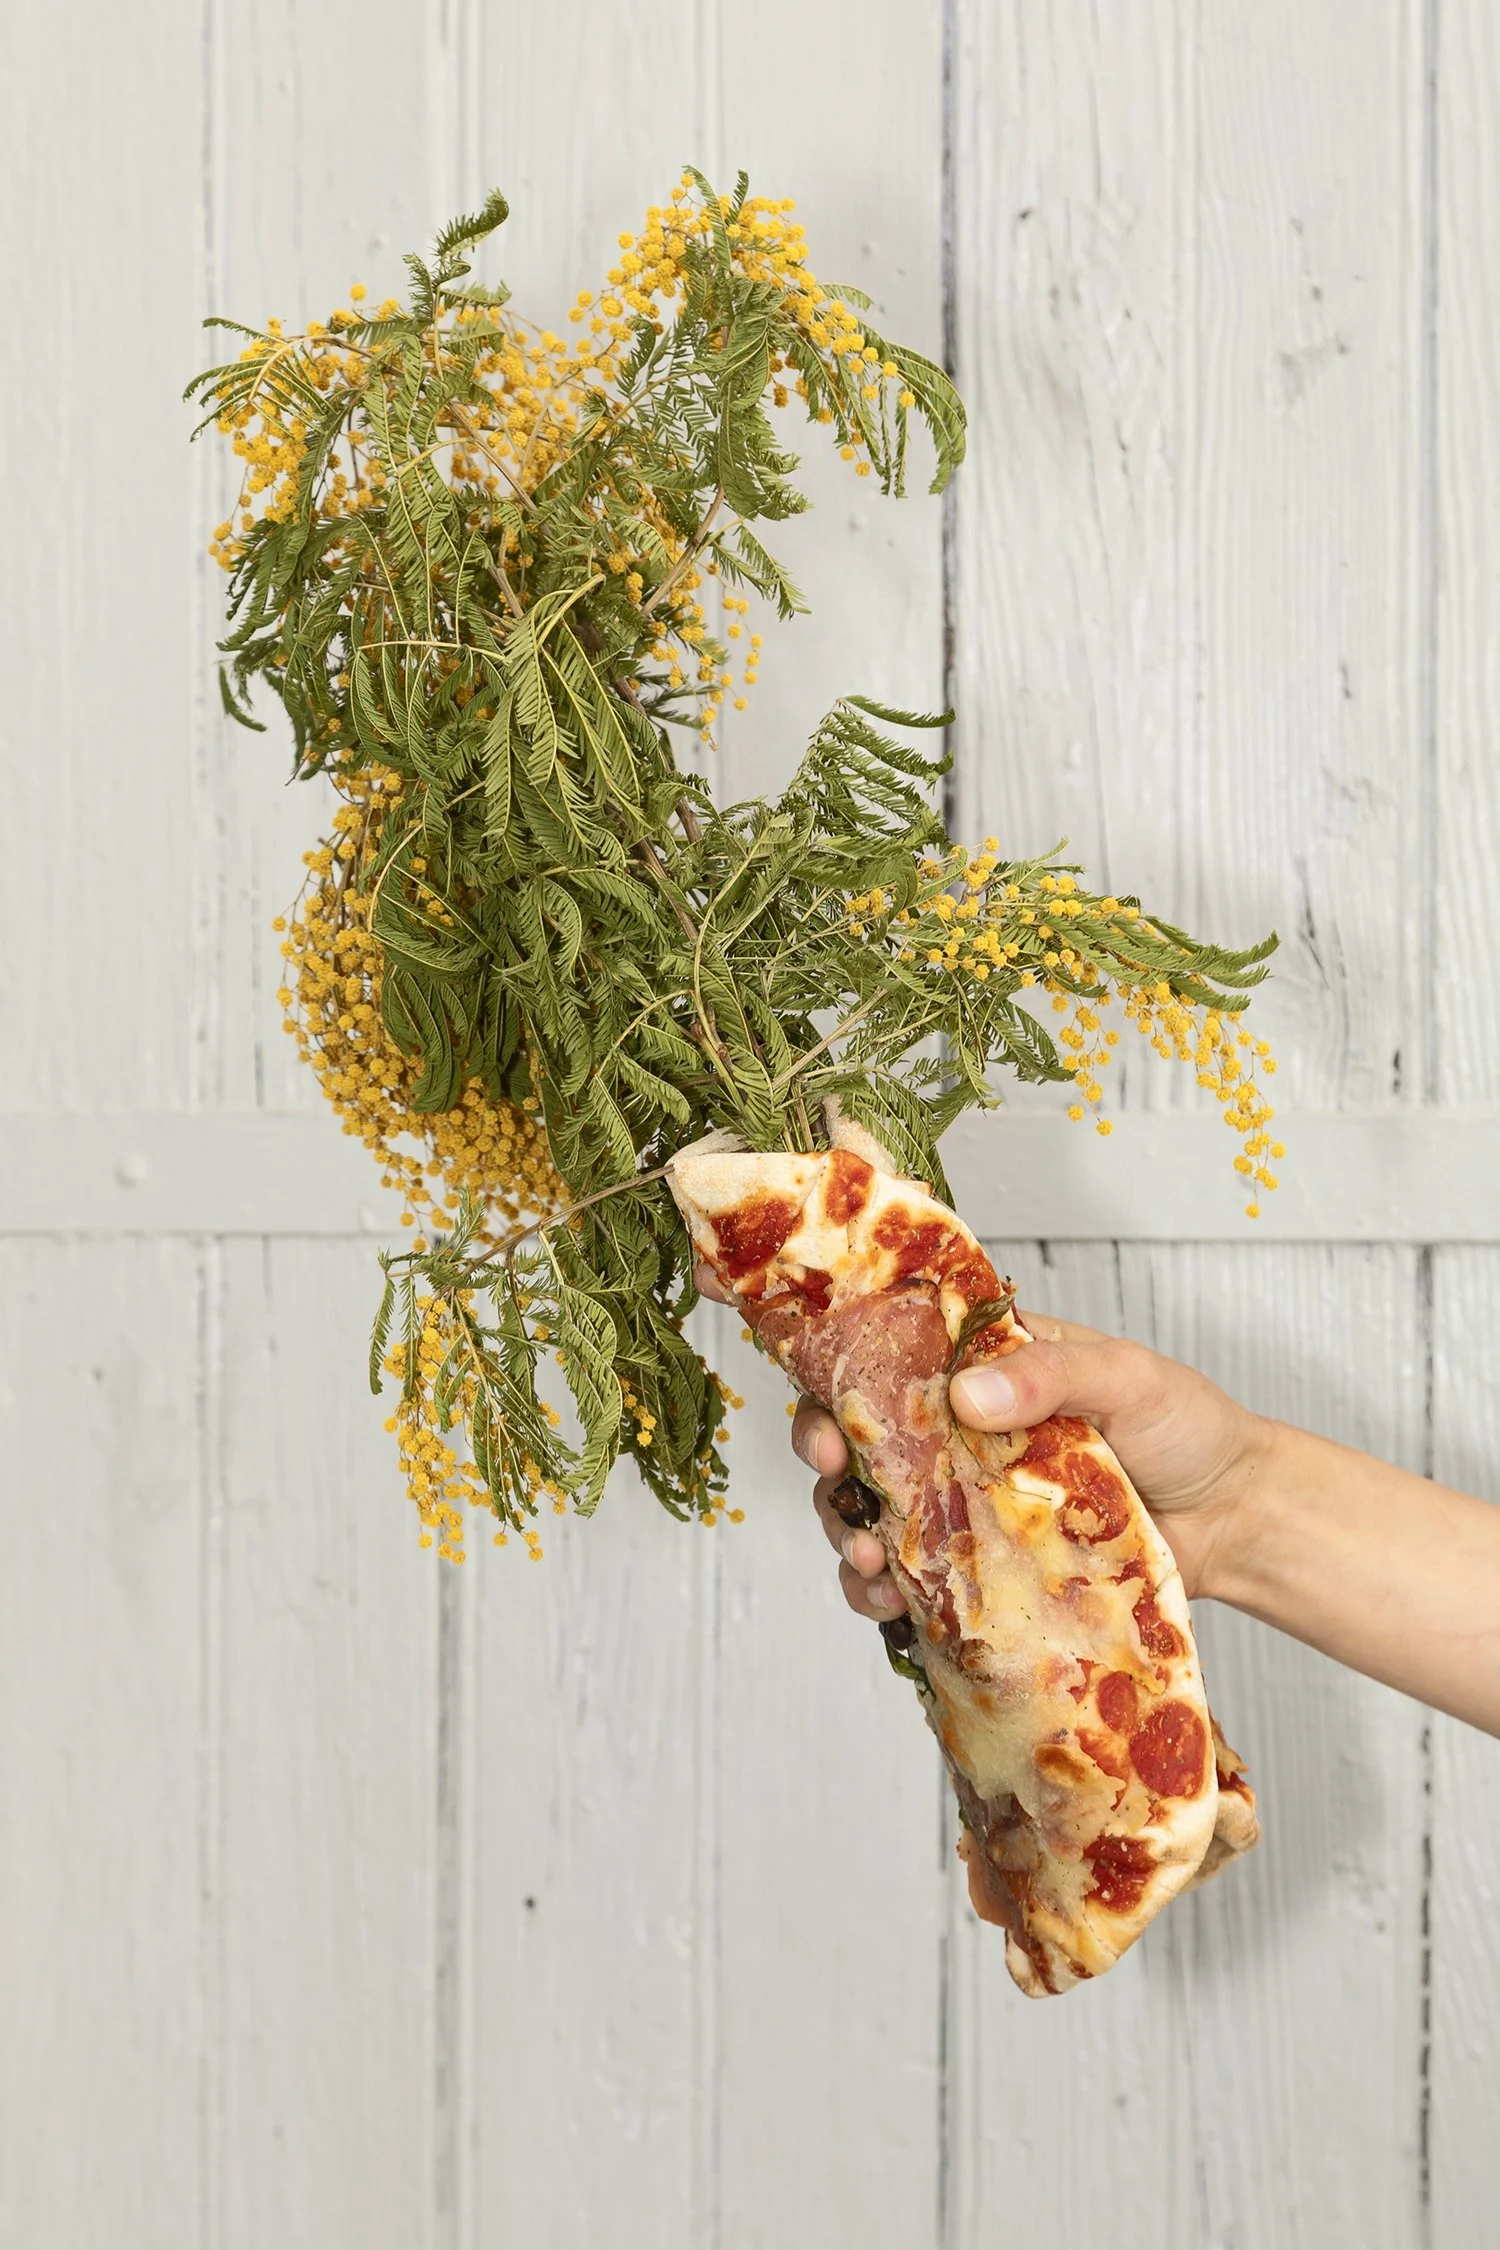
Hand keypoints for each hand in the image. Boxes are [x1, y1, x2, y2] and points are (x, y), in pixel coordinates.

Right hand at [792, 1310, 1270, 1617]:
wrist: (1238, 1518)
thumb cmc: (1188, 1428)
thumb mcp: (1128, 1377)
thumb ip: (1052, 1376)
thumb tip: (968, 1393)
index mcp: (987, 1369)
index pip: (892, 1364)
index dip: (843, 1387)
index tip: (830, 1421)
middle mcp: (963, 1435)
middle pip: (864, 1443)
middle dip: (829, 1466)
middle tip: (834, 1481)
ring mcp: (971, 1506)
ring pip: (876, 1515)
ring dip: (850, 1535)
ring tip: (868, 1562)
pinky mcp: (989, 1570)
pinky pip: (919, 1584)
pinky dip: (887, 1596)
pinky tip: (888, 1604)